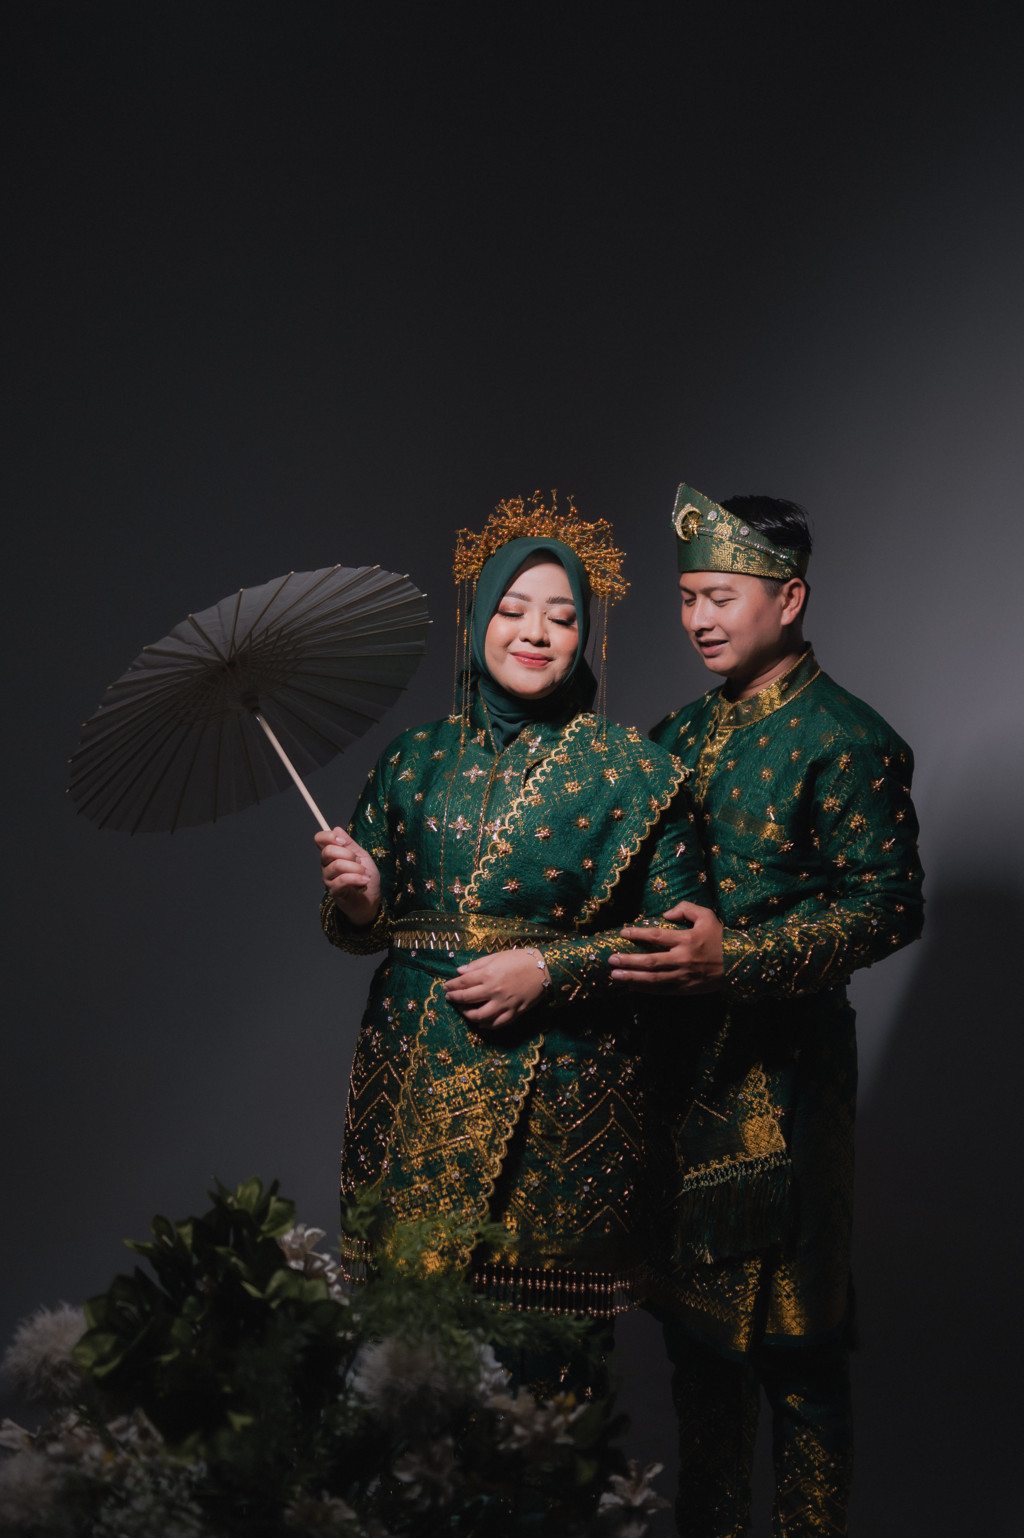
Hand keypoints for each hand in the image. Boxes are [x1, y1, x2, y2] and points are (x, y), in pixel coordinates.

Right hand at [315, 827, 381, 927]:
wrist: (371, 900)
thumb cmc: (366, 878)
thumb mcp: (362, 856)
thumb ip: (350, 844)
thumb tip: (336, 829)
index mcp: (332, 855)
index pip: (319, 839)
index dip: (329, 837)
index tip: (343, 841)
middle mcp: (326, 866)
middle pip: (328, 851)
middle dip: (348, 854)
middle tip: (359, 862)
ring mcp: (328, 879)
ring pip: (337, 865)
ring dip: (356, 868)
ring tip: (365, 874)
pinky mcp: (334, 891)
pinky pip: (342, 879)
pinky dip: (357, 878)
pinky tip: (365, 881)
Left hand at [442, 948, 548, 1028]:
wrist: (545, 968)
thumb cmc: (521, 959)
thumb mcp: (497, 956)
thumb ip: (477, 965)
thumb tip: (459, 971)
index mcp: (488, 974)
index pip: (463, 982)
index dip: (452, 985)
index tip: (446, 987)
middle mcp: (493, 990)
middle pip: (467, 999)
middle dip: (455, 999)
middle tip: (449, 998)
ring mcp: (504, 1004)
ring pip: (479, 1016)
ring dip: (467, 1014)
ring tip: (463, 1010)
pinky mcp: (514, 1012)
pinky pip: (497, 1023)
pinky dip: (486, 1025)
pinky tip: (480, 1022)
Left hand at [608, 901, 724, 994]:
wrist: (738, 963)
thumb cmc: (720, 937)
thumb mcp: (707, 916)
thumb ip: (686, 908)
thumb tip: (665, 913)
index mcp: (687, 940)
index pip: (657, 935)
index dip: (638, 933)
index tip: (623, 932)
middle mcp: (683, 959)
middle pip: (651, 961)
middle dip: (629, 961)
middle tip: (611, 959)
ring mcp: (684, 976)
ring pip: (654, 979)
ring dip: (633, 978)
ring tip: (615, 975)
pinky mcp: (686, 988)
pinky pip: (662, 990)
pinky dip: (646, 989)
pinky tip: (632, 987)